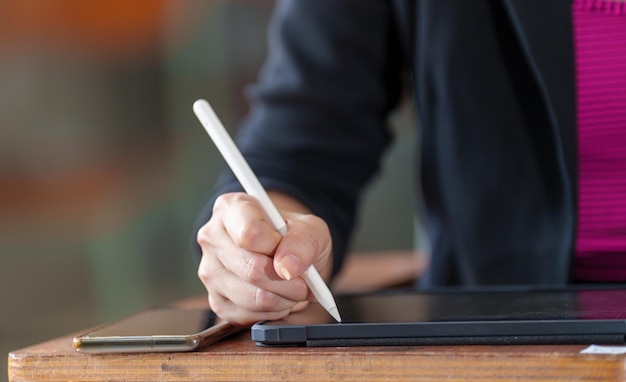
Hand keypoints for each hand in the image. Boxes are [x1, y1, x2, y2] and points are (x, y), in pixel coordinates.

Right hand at [196, 191, 332, 325]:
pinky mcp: (216, 300)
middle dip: (288, 281)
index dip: (277, 248)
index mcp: (231, 208)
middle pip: (251, 269)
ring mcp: (210, 271)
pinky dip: (273, 312)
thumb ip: (303, 241)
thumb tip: (288, 267)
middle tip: (305, 281)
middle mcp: (212, 237)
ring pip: (251, 297)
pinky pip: (248, 316)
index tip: (292, 253)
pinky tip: (279, 298)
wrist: (286, 255)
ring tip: (294, 289)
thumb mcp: (311, 228)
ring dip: (284, 299)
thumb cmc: (293, 237)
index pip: (249, 234)